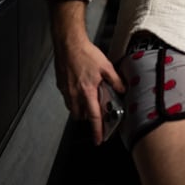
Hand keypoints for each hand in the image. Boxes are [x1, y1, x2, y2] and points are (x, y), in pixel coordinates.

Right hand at [50, 0, 125, 144]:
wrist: (68, 44)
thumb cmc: (86, 54)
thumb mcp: (106, 66)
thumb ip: (116, 80)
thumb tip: (123, 90)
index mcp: (87, 91)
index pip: (93, 116)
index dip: (97, 130)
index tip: (99, 140)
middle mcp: (74, 94)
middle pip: (81, 116)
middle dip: (89, 118)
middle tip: (98, 114)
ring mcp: (66, 91)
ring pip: (74, 109)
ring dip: (82, 109)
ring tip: (91, 101)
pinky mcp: (61, 86)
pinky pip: (69, 100)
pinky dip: (75, 100)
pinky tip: (82, 90)